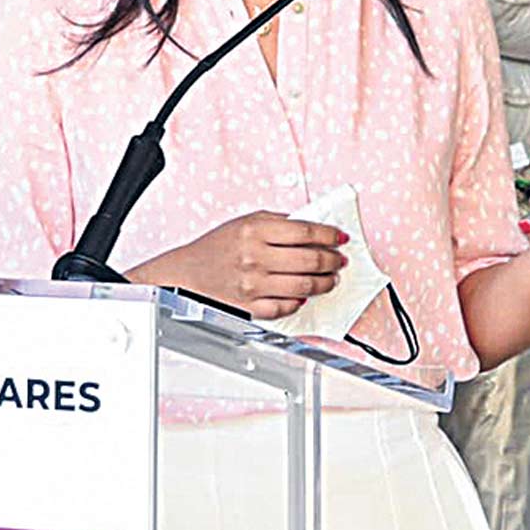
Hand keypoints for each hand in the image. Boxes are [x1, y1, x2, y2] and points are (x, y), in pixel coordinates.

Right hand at [129, 212, 347, 318]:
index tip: (340, 238)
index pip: (306, 231)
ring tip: (330, 279)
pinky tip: (304, 295)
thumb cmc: (217, 246)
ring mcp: (253, 284)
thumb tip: (313, 227)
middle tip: (339, 260)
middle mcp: (255, 257)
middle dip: (333, 260)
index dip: (330, 235)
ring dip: (324, 283)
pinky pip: (286, 307)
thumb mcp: (246, 221)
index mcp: (255, 230)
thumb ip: (279, 222)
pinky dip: (300, 302)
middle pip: (310, 260)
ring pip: (304, 286)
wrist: (188, 272)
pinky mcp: (250, 306)